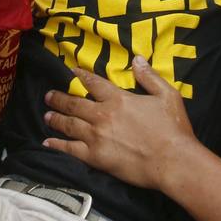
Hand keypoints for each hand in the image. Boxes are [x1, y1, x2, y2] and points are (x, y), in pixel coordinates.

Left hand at [42, 56, 199, 191]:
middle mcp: (102, 115)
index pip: (93, 83)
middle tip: (48, 96)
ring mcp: (96, 136)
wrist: (172, 161)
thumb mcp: (167, 95)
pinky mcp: (95, 157)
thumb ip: (149, 77)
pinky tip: (48, 142)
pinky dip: (57, 144)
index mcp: (118, 99)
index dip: (81, 76)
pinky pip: (70, 149)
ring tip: (46, 115)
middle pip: (74, 103)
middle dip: (59, 98)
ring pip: (68, 124)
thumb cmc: (173, 128)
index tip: (71, 71)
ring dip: (55, 118)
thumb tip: (136, 59)